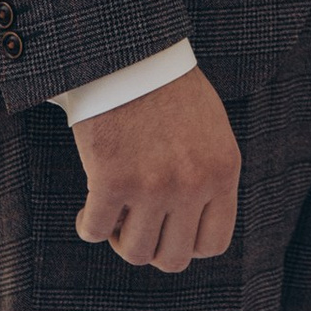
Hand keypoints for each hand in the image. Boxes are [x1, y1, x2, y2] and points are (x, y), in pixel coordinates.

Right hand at [73, 68, 241, 272]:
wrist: (130, 52)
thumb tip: (194, 225)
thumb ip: (208, 176)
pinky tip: (87, 212)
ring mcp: (152, 186)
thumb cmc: (168, 88)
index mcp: (222, 172)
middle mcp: (192, 184)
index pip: (213, 244)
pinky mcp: (111, 179)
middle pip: (173, 258)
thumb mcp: (209, 131)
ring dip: (121, 240)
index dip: (187, 244)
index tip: (169, 228)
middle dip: (153, 246)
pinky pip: (96, 230)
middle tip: (137, 223)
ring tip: (115, 216)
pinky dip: (89, 226)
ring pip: (136, 252)